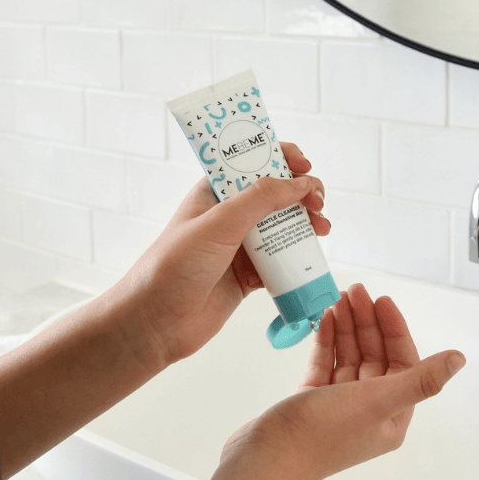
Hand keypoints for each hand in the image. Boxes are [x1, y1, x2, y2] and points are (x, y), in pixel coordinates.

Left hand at [123, 142, 328, 367]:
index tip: (305, 164)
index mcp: (215, 191)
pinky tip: (309, 257)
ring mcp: (240, 245)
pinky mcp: (249, 275)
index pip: (252, 161)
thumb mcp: (218, 223)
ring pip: (283, 226)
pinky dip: (299, 257)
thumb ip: (260, 199)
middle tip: (318, 202)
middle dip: (302, 192)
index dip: (281, 157)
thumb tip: (300, 182)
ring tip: (322, 228)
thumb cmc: (173, 265)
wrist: (155, 322)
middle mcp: (229, 214)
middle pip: (276, 193)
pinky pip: (282, 260)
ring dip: (306, 223)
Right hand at [222, 285, 463, 479]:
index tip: (382, 301)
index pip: (402, 362)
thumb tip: (458, 360)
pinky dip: (327, 340)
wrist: (267, 457)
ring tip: (338, 298)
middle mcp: (368, 411)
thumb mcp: (378, 401)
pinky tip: (325, 320)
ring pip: (350, 356)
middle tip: (356, 291)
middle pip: (375, 355)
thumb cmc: (321, 435)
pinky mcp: (313, 399)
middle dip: (367, 321)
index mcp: (391, 417)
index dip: (394, 329)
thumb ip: (420, 379)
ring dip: (347, 326)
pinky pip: (326, 362)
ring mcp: (338, 405)